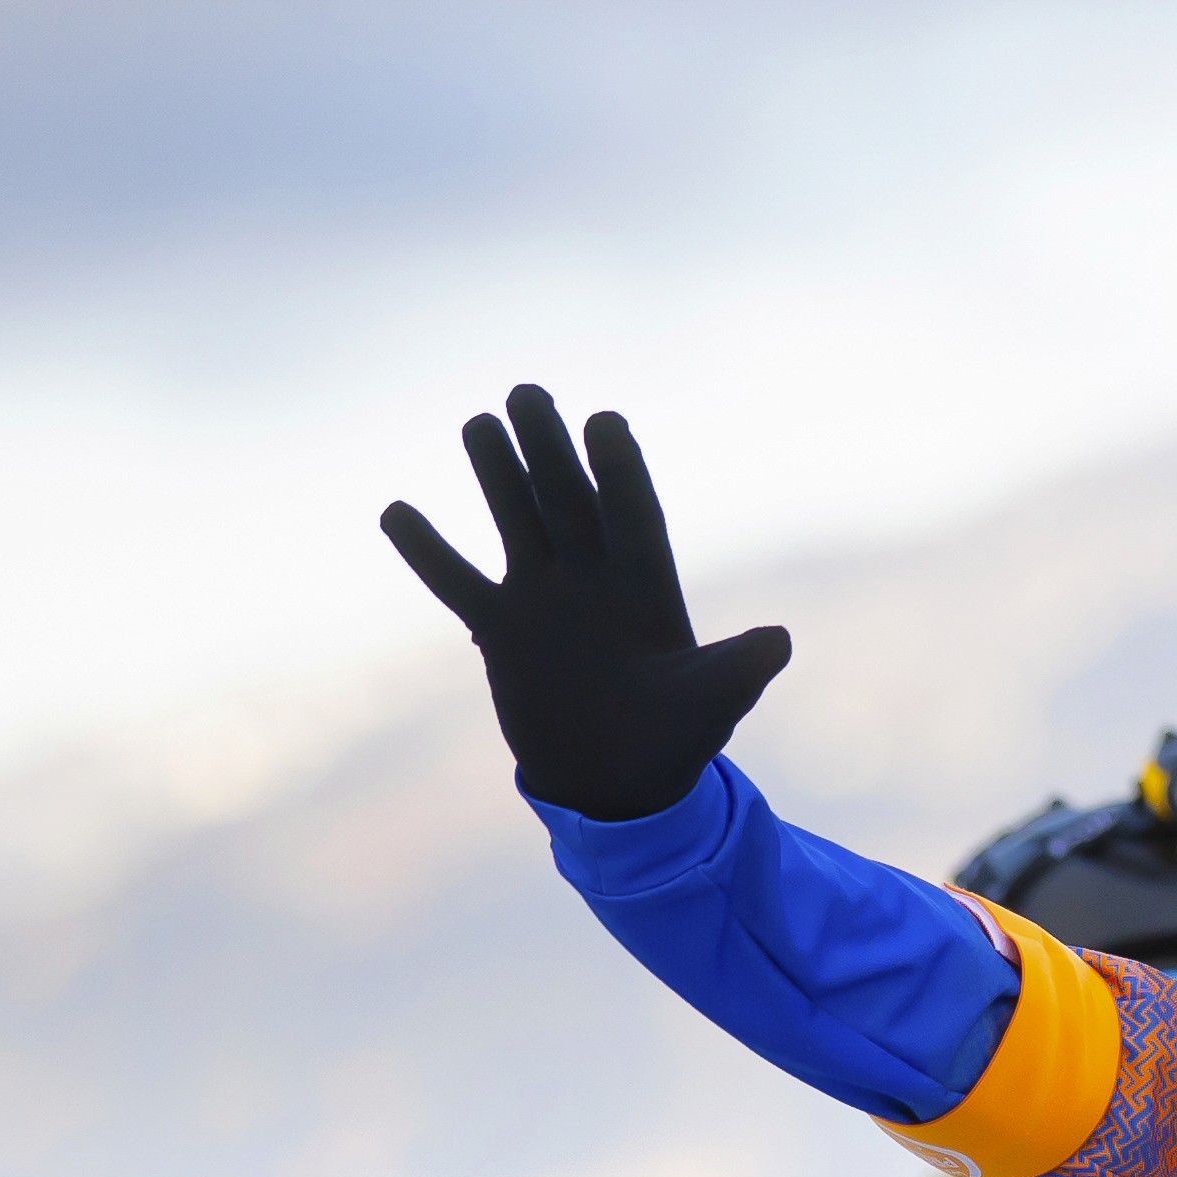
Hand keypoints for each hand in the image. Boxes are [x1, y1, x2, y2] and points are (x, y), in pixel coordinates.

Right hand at [384, 384, 792, 820]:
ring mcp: (544, 598)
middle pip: (569, 500)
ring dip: (497, 476)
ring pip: (517, 520)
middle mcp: (594, 577)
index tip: (605, 423)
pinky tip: (396, 510)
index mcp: (647, 586)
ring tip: (479, 424)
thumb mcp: (711, 707)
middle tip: (528, 394)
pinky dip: (428, 551)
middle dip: (550, 449)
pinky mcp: (501, 629)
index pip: (633, 514)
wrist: (617, 782)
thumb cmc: (675, 741)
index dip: (620, 470)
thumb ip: (737, 670)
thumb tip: (781, 641)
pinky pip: (457, 581)